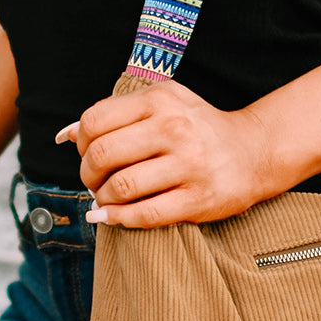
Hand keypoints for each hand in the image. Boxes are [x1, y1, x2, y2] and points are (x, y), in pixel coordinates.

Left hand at [56, 81, 274, 227]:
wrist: (255, 151)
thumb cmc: (199, 127)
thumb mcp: (163, 103)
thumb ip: (116, 113)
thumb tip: (65, 135)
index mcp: (160, 101)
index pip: (94, 121)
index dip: (81, 141)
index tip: (90, 152)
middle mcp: (174, 130)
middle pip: (102, 155)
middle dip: (88, 174)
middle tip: (95, 180)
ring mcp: (188, 166)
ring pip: (120, 188)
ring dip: (102, 198)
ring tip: (107, 197)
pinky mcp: (198, 199)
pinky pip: (145, 215)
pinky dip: (118, 219)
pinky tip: (110, 216)